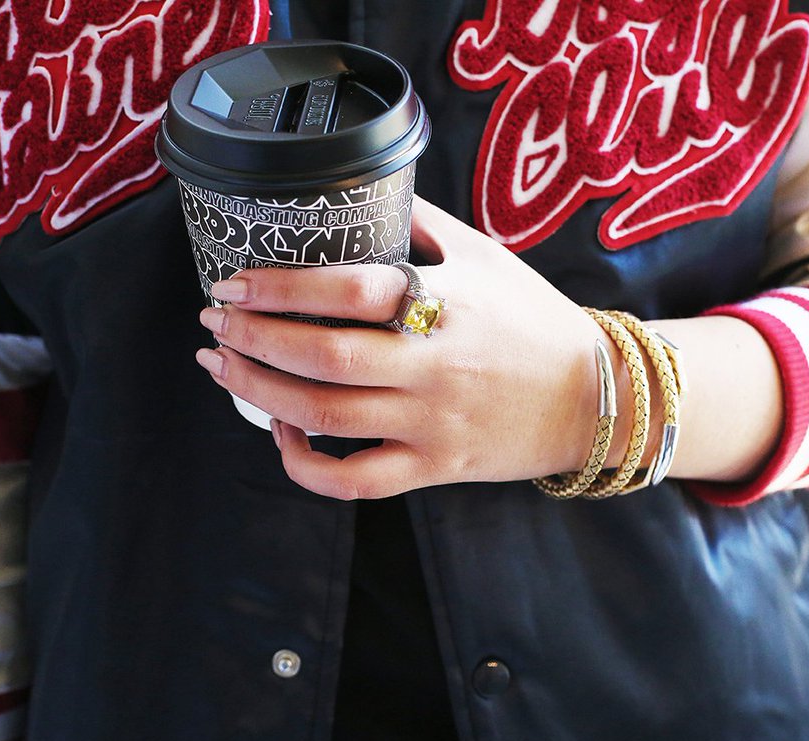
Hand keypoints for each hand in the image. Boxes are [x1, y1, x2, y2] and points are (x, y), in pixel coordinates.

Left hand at [194, 196, 615, 499]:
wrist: (594, 398)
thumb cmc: (533, 320)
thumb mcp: (486, 257)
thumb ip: (420, 225)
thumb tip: (356, 190)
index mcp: (447, 304)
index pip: (352, 289)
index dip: (282, 285)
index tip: (235, 281)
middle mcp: (436, 366)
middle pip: (326, 357)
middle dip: (254, 338)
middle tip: (215, 322)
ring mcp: (433, 424)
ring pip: (328, 417)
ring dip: (260, 392)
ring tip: (223, 368)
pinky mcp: (435, 470)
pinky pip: (356, 481)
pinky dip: (305, 465)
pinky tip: (282, 433)